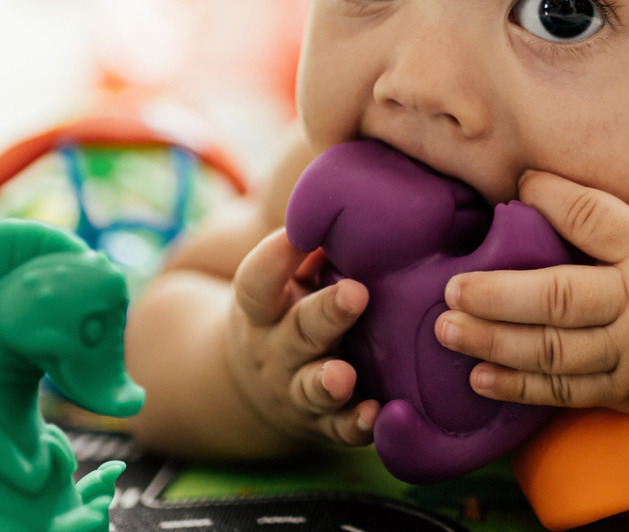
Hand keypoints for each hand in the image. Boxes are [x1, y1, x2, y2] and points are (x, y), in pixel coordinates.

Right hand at [225, 229, 379, 445]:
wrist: (251, 390)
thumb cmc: (285, 312)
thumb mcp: (284, 283)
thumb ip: (312, 251)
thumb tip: (356, 198)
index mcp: (261, 308)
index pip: (258, 281)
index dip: (274, 258)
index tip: (298, 232)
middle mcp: (274, 350)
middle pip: (297, 331)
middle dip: (326, 314)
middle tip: (357, 293)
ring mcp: (295, 389)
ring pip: (310, 387)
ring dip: (327, 382)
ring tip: (344, 376)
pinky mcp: (321, 424)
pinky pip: (337, 430)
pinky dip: (355, 425)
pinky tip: (377, 415)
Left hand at [434, 171, 628, 421]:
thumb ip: (627, 230)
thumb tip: (557, 204)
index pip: (594, 216)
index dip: (551, 197)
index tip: (520, 182)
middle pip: (557, 296)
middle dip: (497, 293)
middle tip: (452, 287)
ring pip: (552, 351)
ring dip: (494, 342)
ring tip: (448, 330)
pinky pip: (567, 392)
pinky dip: (521, 387)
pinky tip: (482, 377)